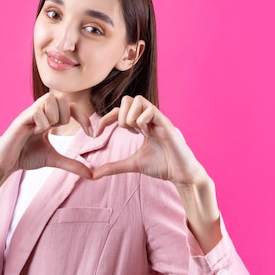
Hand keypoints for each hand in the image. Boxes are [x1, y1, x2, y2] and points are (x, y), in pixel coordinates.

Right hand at [0, 92, 93, 178]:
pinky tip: (35, 133)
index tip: (91, 134)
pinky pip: (37, 110)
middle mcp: (40, 112)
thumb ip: (72, 164)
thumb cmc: (25, 157)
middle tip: (58, 130)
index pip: (71, 107)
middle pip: (62, 97)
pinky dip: (41, 122)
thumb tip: (91, 175)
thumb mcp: (53, 159)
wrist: (5, 163)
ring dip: (53, 116)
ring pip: (50, 98)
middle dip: (66, 114)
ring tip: (45, 131)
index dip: (84, 117)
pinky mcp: (21, 119)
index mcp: (49, 118)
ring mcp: (30, 113)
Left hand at [92, 95, 206, 184]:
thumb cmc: (161, 166)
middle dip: (120, 115)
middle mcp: (149, 118)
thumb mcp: (132, 164)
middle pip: (128, 99)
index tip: (96, 135)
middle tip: (125, 132)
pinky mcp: (166, 123)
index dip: (104, 120)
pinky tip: (148, 134)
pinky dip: (143, 121)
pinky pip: (150, 110)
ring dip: (131, 117)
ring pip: (137, 100)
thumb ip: (114, 166)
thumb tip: (93, 175)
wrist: (181, 175)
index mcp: (141, 124)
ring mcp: (158, 119)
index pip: (119, 112)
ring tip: (137, 132)